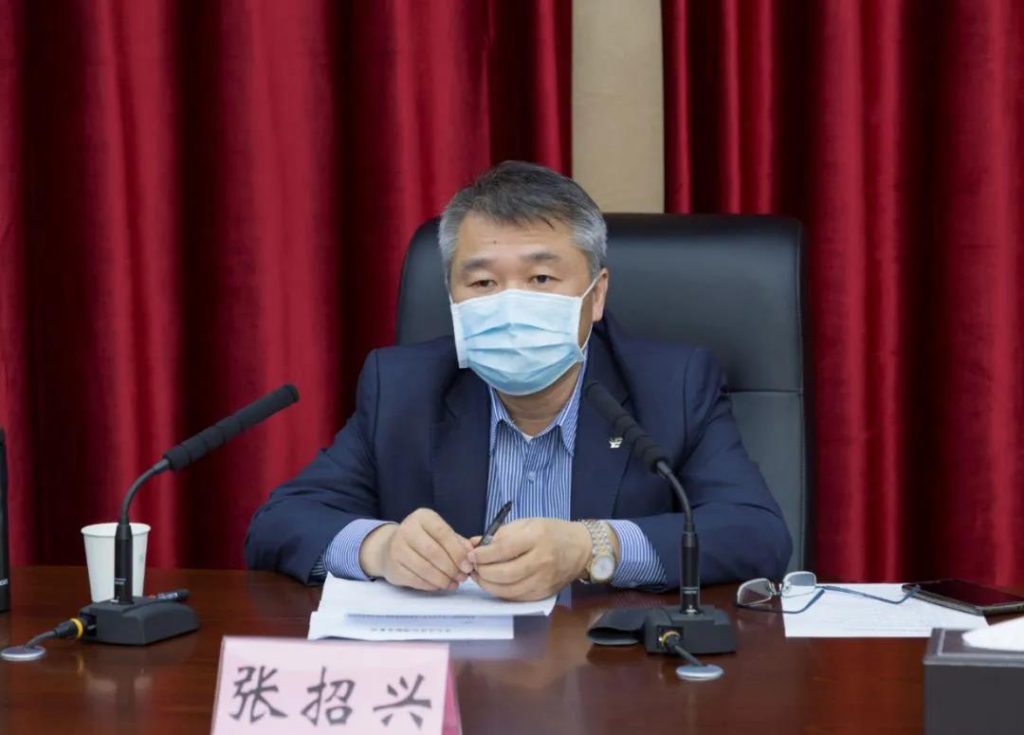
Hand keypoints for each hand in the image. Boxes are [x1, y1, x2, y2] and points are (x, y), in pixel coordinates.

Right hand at [359, 509, 474, 590]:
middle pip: (433, 552)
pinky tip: (439, 585)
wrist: (390, 547)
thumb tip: (472, 555)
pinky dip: (431, 585)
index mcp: (422, 517)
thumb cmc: (423, 540)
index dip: (457, 551)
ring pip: (424, 568)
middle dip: (451, 568)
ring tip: (453, 583)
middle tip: (462, 577)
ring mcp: (397, 548)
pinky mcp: (393, 567)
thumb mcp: (440, 534)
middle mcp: (407, 529)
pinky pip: (415, 579)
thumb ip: (457, 542)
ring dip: (443, 579)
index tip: (468, 565)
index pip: (442, 533)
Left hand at [467, 518, 591, 600]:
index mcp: (536, 538)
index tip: (471, 555)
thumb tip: (473, 545)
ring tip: (480, 577)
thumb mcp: (526, 524)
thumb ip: (500, 534)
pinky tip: (494, 584)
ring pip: (508, 590)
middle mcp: (541, 561)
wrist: (580, 548)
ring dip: (488, 585)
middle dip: (482, 572)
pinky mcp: (543, 594)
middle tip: (472, 568)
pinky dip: (501, 592)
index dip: (483, 555)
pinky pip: (516, 597)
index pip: (503, 550)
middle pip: (503, 574)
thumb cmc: (551, 532)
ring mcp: (543, 580)